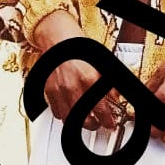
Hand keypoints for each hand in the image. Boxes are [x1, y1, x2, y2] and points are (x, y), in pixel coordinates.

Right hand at [33, 10, 121, 130]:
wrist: (58, 39)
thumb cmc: (78, 48)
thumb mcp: (100, 63)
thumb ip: (108, 83)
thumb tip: (115, 98)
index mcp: (89, 78)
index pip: (101, 109)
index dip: (107, 120)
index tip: (110, 124)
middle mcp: (72, 86)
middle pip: (84, 119)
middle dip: (93, 125)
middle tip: (99, 124)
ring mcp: (59, 90)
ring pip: (69, 119)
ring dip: (78, 122)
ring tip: (86, 119)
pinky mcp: (49, 91)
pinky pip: (56, 112)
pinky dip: (64, 114)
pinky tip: (71, 109)